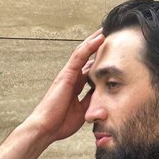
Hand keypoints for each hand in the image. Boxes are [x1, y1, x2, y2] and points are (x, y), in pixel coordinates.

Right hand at [26, 29, 104, 143]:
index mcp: (75, 86)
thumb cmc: (60, 123)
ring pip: (83, 52)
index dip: (101, 61)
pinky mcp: (66, 74)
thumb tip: (104, 95)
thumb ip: (91, 101)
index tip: (113, 53)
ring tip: (107, 30)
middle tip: (111, 35)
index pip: (90, 69)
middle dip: (98, 47)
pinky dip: (89, 46)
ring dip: (95, 40)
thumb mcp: (83, 111)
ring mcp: (68, 74)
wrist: (46, 128)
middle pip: (87, 57)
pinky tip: (100, 38)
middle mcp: (72, 77)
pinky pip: (79, 56)